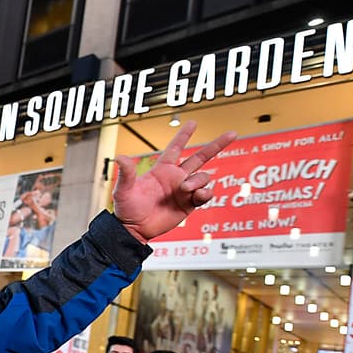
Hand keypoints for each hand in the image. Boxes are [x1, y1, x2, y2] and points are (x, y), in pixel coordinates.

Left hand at [112, 121, 236, 241]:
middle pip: (200, 157)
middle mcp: (176, 178)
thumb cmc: (126, 209)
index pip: (176, 148)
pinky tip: (197, 194)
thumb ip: (126, 174)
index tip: (193, 122)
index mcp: (162, 170)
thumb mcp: (123, 190)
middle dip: (216, 145)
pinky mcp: (189, 205)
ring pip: (203, 177)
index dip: (184, 135)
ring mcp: (184, 191)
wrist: (134, 230)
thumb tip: (120, 157)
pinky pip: (205, 195)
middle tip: (232, 133)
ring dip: (198, 180)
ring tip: (185, 188)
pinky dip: (205, 193)